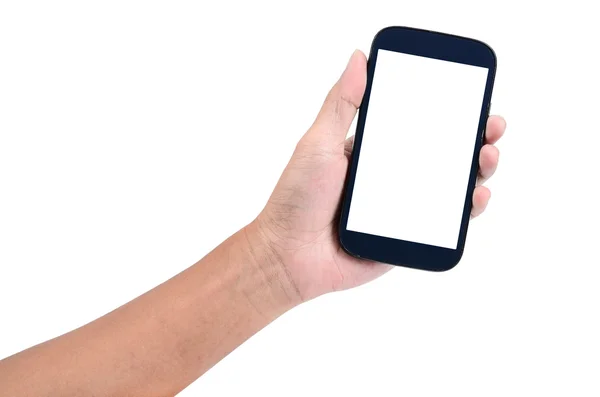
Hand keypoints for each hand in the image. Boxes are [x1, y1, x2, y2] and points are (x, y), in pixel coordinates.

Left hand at [252, 50, 505, 301]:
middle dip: (473, 139)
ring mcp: (400, 208)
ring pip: (449, 188)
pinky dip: (466, 212)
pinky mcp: (405, 237)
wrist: (289, 256)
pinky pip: (443, 224)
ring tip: (487, 157)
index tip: (472, 99)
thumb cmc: (296, 198)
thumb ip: (341, 104)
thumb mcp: (318, 143)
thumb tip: (358, 58)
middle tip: (490, 128)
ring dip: (476, 171)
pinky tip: (477, 198)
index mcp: (372, 151)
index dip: (448, 113)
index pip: (418, 126)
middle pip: (442, 155)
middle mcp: (390, 177)